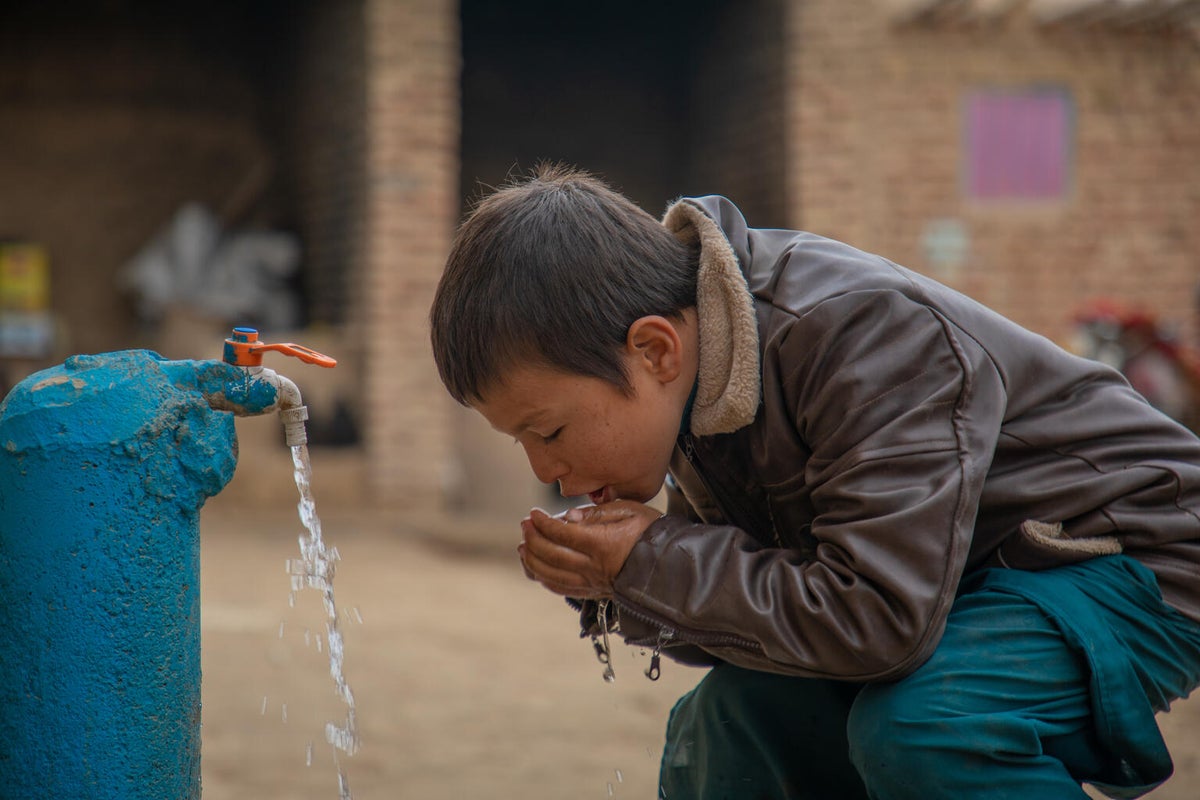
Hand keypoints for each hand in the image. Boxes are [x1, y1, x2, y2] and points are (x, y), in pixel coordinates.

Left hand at [518, 500, 661, 598]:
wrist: (671, 565)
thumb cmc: (651, 532)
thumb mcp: (630, 510)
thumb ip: (597, 512)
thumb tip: (568, 516)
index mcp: (603, 544)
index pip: (563, 533)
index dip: (543, 522)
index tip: (534, 513)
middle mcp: (594, 567)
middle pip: (552, 555)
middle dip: (533, 539)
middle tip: (525, 524)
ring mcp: (592, 583)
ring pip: (551, 575)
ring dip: (532, 560)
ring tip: (524, 545)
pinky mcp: (592, 592)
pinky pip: (561, 589)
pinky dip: (543, 578)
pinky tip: (535, 567)